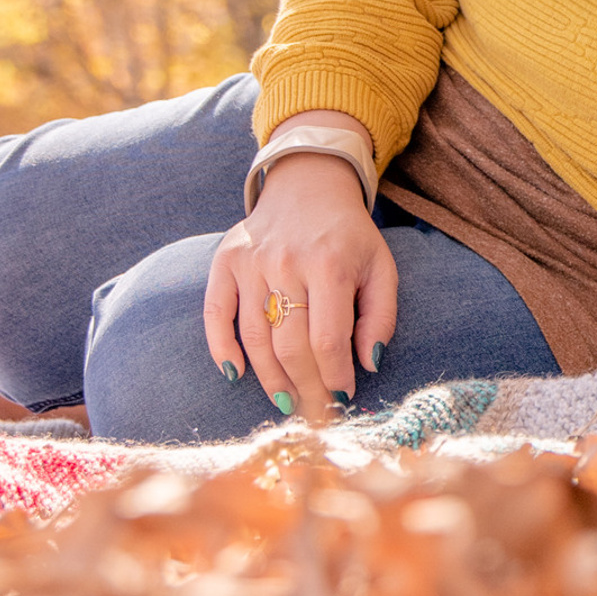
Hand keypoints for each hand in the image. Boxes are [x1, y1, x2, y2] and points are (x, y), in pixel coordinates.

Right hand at [204, 144, 395, 422]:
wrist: (310, 184)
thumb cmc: (349, 236)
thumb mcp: (380, 266)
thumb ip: (381, 315)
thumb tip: (369, 364)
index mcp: (330, 263)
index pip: (327, 339)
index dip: (334, 375)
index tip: (343, 395)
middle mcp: (287, 261)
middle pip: (288, 345)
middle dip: (304, 387)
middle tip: (314, 411)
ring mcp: (252, 261)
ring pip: (254, 337)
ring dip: (269, 379)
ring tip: (287, 401)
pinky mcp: (225, 260)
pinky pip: (215, 314)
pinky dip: (222, 349)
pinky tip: (237, 374)